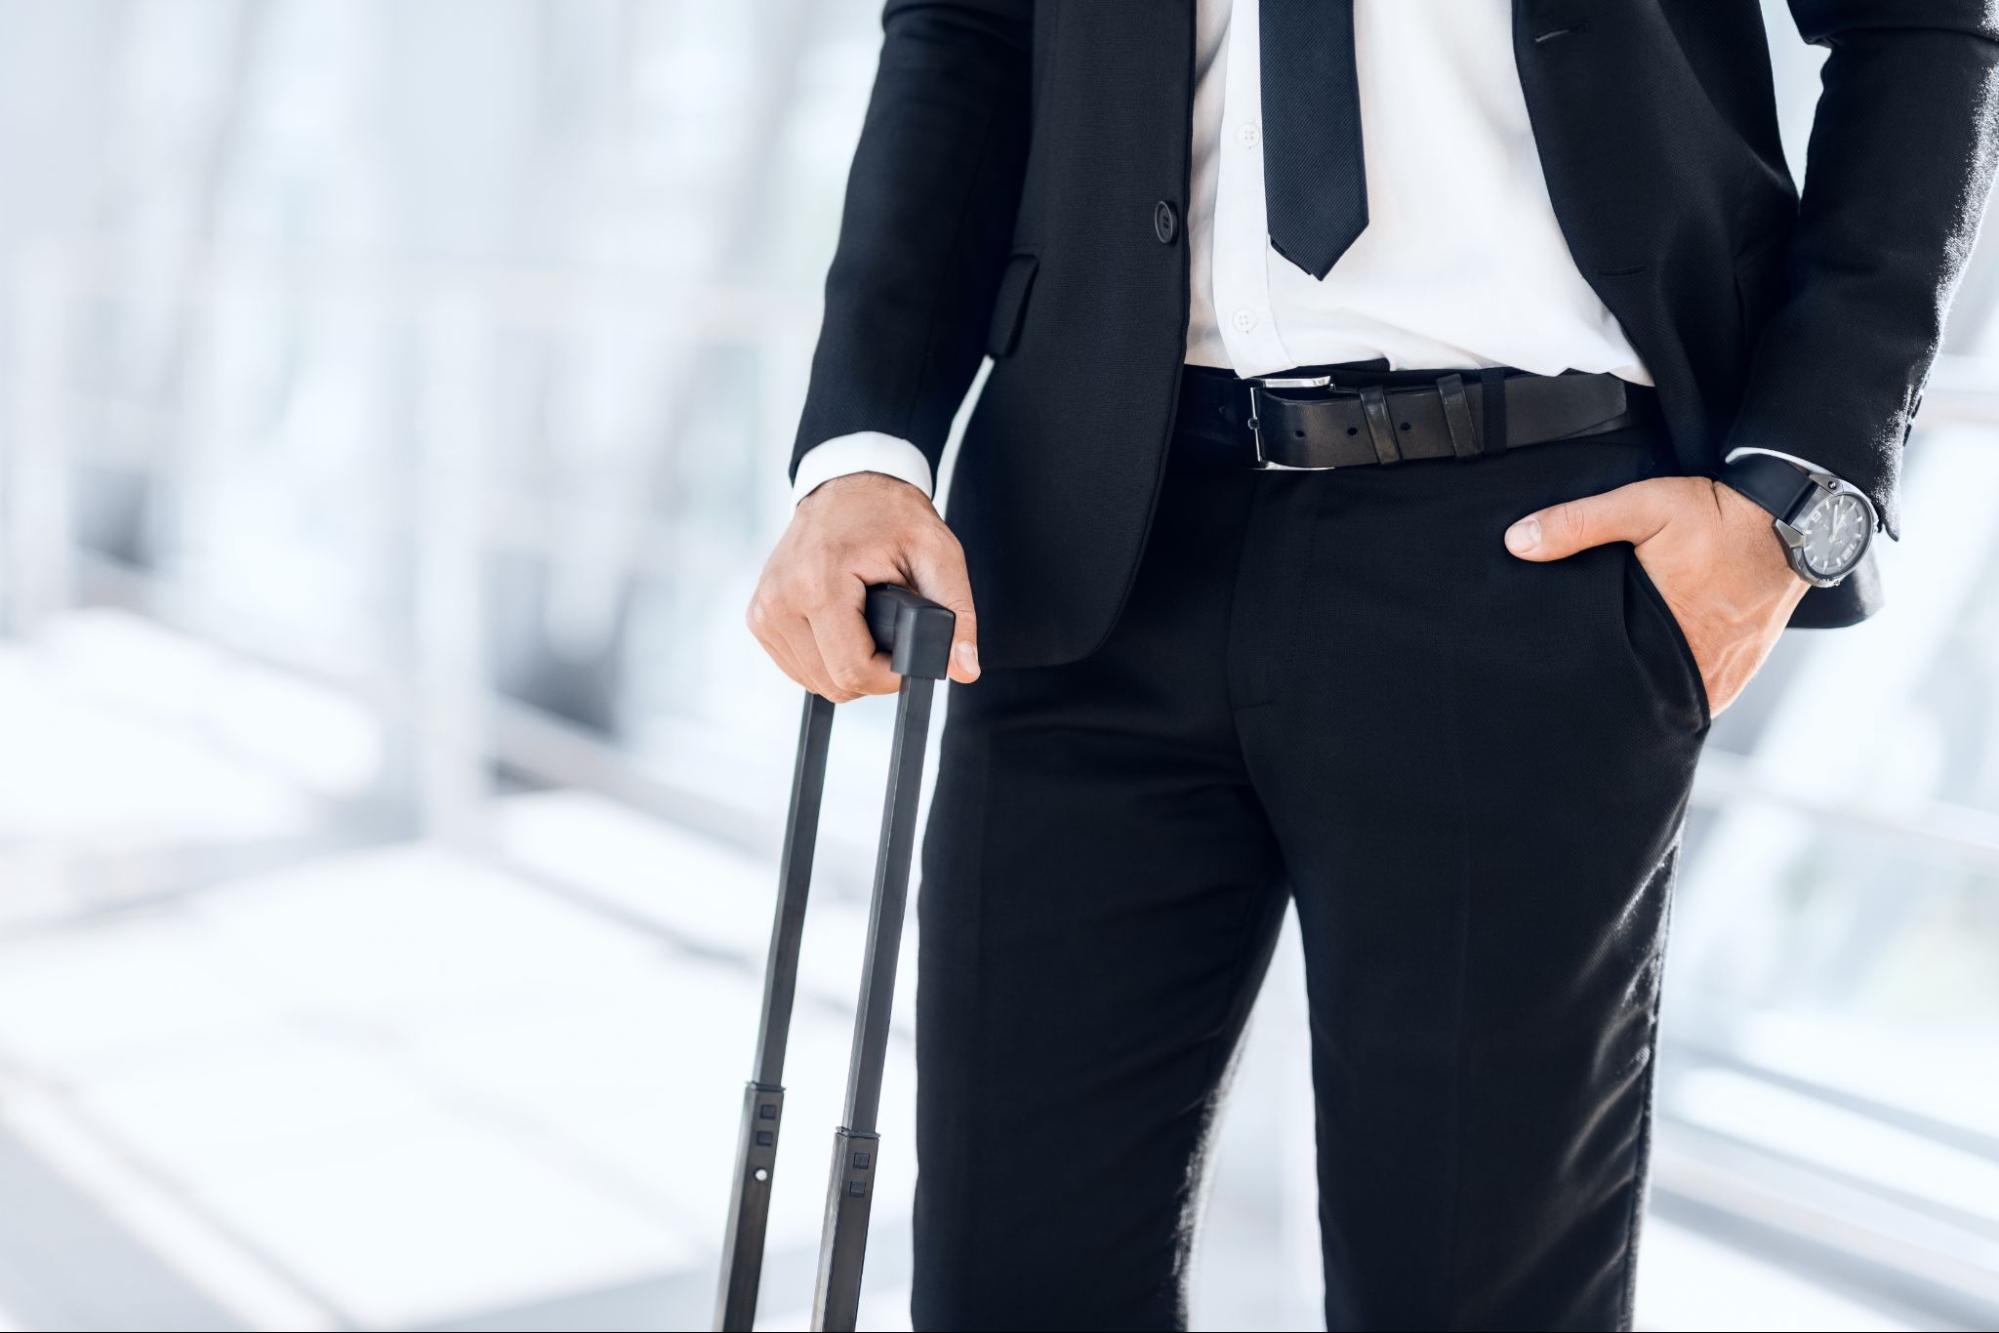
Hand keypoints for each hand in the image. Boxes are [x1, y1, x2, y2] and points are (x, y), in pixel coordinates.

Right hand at [748, 472, 980, 699]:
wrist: (849, 485)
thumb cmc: (892, 515)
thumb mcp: (939, 555)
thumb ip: (956, 614)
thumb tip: (964, 667)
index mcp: (819, 583)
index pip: (851, 670)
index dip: (890, 676)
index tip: (908, 655)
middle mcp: (780, 598)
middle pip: (831, 682)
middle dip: (871, 671)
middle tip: (891, 636)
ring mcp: (764, 608)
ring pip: (813, 681)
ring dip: (846, 666)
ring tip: (866, 624)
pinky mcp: (759, 615)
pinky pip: (797, 666)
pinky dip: (825, 658)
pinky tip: (842, 626)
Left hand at [1503, 475, 1807, 715]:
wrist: (1798, 514)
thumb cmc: (1720, 514)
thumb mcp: (1644, 505)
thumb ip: (1579, 523)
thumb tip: (1517, 542)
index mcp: (1675, 640)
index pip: (1621, 690)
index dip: (1589, 692)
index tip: (1559, 689)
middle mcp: (1706, 669)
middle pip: (1648, 702)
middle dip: (1616, 698)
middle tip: (1577, 691)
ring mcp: (1731, 673)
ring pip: (1676, 701)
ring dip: (1650, 695)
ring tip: (1612, 685)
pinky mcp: (1745, 667)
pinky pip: (1703, 692)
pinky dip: (1679, 688)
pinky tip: (1652, 678)